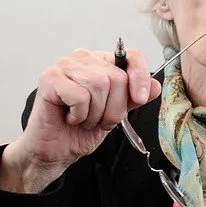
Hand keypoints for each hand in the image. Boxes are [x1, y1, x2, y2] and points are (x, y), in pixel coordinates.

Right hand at [0, 47, 160, 192]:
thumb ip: (133, 98)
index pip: (130, 55)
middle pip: (116, 77)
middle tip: (99, 120)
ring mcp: (64, 65)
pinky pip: (80, 96)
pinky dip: (80, 115)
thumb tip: (156, 86)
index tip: (140, 98)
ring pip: (99, 85)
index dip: (140, 77)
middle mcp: (83, 58)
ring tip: (84, 119)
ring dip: (96, 113)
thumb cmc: (80, 130)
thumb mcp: (115, 114)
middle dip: (113, 108)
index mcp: (101, 62)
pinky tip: (70, 117)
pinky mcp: (50, 78)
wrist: (56, 151)